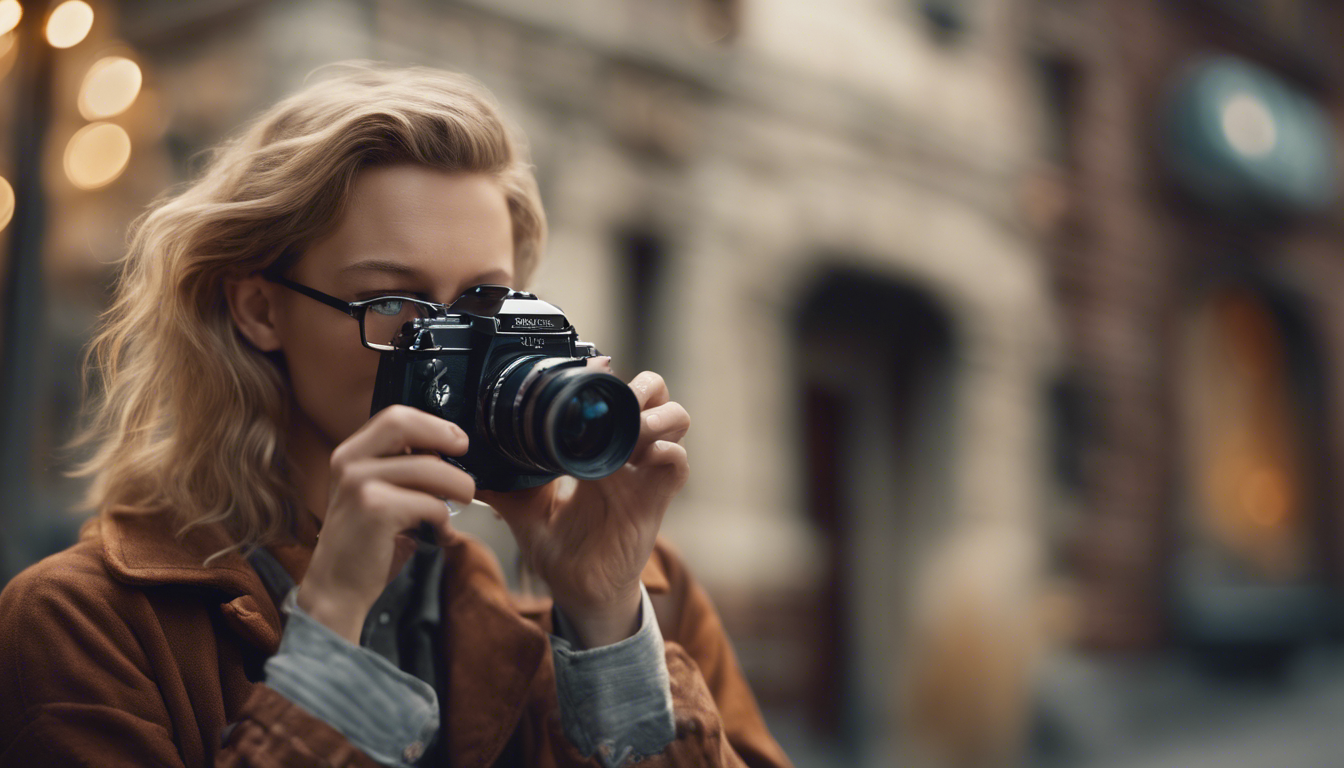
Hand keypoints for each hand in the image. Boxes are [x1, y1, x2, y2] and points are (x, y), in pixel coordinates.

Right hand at [297, 405, 474, 643]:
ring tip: (463, 501)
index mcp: (350, 454)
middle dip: (442, 434)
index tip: (456, 439)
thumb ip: (401, 470)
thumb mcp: (376, 494)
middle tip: (464, 452)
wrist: (336, 589)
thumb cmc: (365, 543)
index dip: (431, 423)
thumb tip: (447, 452)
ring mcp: (359, 483)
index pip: (394, 417)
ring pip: (428, 468)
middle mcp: (349, 462)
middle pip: (403, 424)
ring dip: (457, 485)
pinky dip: (444, 521)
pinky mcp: (375, 508)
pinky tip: (441, 534)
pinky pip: (430, 504)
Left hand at [477, 365, 690, 648]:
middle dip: (643, 389)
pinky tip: (641, 460)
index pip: (614, 397)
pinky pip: (677, 464)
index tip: (587, 377)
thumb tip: (468, 469)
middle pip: (655, 396)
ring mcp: (643, 474)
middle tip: (619, 404)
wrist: (579, 593)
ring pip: (676, 419)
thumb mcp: (525, 512)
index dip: (607, 381)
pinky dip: (666, 454)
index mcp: (595, 450)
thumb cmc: (560, 552)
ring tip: (632, 431)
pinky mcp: (655, 499)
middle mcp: (623, 455)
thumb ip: (504, 487)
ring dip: (657, 416)